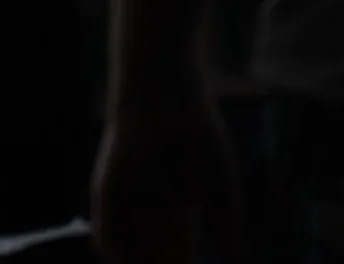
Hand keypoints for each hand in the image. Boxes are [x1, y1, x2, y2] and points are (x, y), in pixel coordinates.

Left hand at [93, 91, 244, 263]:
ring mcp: (125, 201)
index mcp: (175, 209)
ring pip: (127, 250)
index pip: (177, 252)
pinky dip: (117, 252)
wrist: (168, 96)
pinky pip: (106, 233)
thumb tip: (237, 261)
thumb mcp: (219, 188)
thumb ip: (226, 228)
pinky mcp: (107, 191)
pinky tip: (127, 262)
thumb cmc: (198, 136)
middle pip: (152, 256)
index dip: (184, 263)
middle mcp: (147, 209)